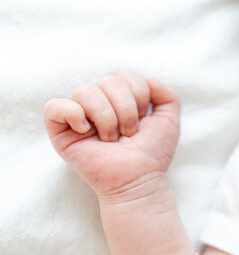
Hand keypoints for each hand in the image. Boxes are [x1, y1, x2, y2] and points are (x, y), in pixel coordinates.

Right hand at [43, 71, 180, 198]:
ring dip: (106, 116)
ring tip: (112, 138)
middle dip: (126, 108)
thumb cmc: (152, 153)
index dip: (139, 94)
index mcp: (120, 99)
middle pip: (108, 81)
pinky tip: (86, 130)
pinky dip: (72, 113)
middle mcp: (98, 104)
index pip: (125, 75)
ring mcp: (78, 117)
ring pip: (85, 90)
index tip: (143, 119)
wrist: (139, 179)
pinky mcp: (60, 132)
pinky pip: (54, 107)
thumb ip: (168, 95)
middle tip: (129, 133)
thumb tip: (148, 79)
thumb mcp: (169, 120)